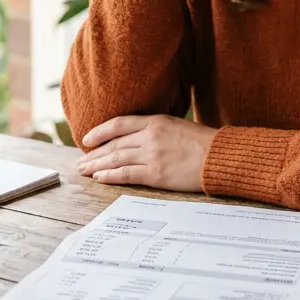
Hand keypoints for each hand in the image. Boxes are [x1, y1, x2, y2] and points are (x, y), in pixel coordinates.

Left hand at [77, 114, 217, 191]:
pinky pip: (126, 174)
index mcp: (156, 121)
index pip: (119, 124)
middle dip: (94, 153)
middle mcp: (150, 136)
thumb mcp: (177, 125)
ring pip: (116, 159)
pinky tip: (100, 178)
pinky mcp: (156, 174)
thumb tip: (137, 137)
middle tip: (80, 160)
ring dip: (97, 165)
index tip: (87, 139)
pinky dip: (110, 176)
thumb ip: (156, 129)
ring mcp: (152, 155)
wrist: (219, 156)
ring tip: (84, 170)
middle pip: (114, 144)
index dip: (100, 131)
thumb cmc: (203, 142)